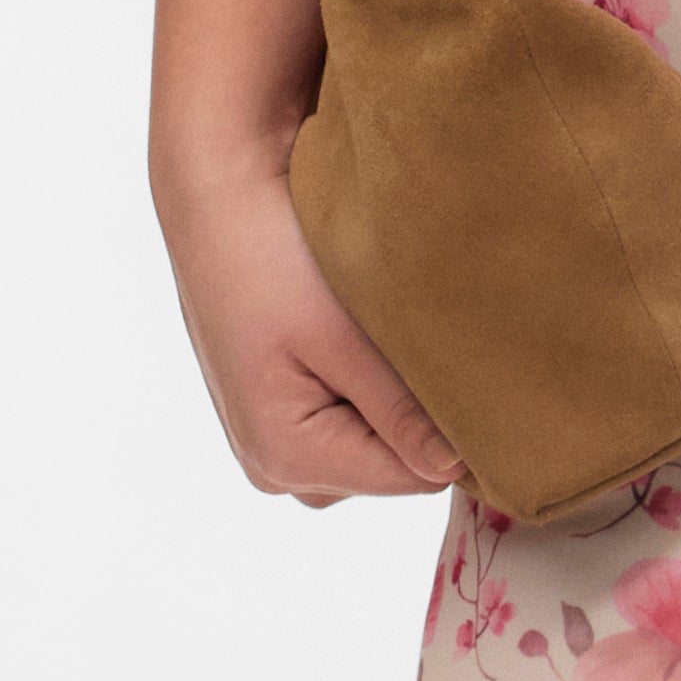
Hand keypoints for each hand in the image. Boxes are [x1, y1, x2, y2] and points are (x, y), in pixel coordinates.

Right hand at [164, 143, 457, 507]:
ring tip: (370, 335)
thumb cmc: (273, 258)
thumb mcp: (345, 336)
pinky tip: (348, 339)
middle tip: (405, 340)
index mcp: (287, 456)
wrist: (216, 203)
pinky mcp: (272, 420)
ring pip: (371, 448)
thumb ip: (401, 413)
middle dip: (413, 414)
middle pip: (390, 468)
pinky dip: (360, 389)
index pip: (414, 477)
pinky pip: (343, 426)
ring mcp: (269, 447)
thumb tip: (457, 472)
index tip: (464, 371)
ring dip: (387, 401)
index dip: (451, 432)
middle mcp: (273, 469)